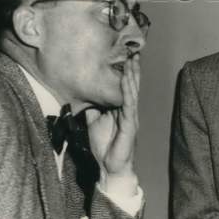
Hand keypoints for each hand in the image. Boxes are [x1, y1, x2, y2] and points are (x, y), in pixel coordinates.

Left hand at [85, 55, 139, 182]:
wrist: (109, 166)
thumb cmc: (105, 147)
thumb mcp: (94, 122)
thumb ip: (92, 109)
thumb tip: (85, 96)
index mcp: (120, 110)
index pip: (124, 88)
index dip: (125, 72)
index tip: (124, 56)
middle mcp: (128, 111)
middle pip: (131, 86)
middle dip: (132, 69)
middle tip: (133, 51)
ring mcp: (130, 117)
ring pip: (132, 92)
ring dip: (132, 76)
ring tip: (132, 61)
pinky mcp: (130, 125)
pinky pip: (129, 105)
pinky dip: (127, 92)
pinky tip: (127, 81)